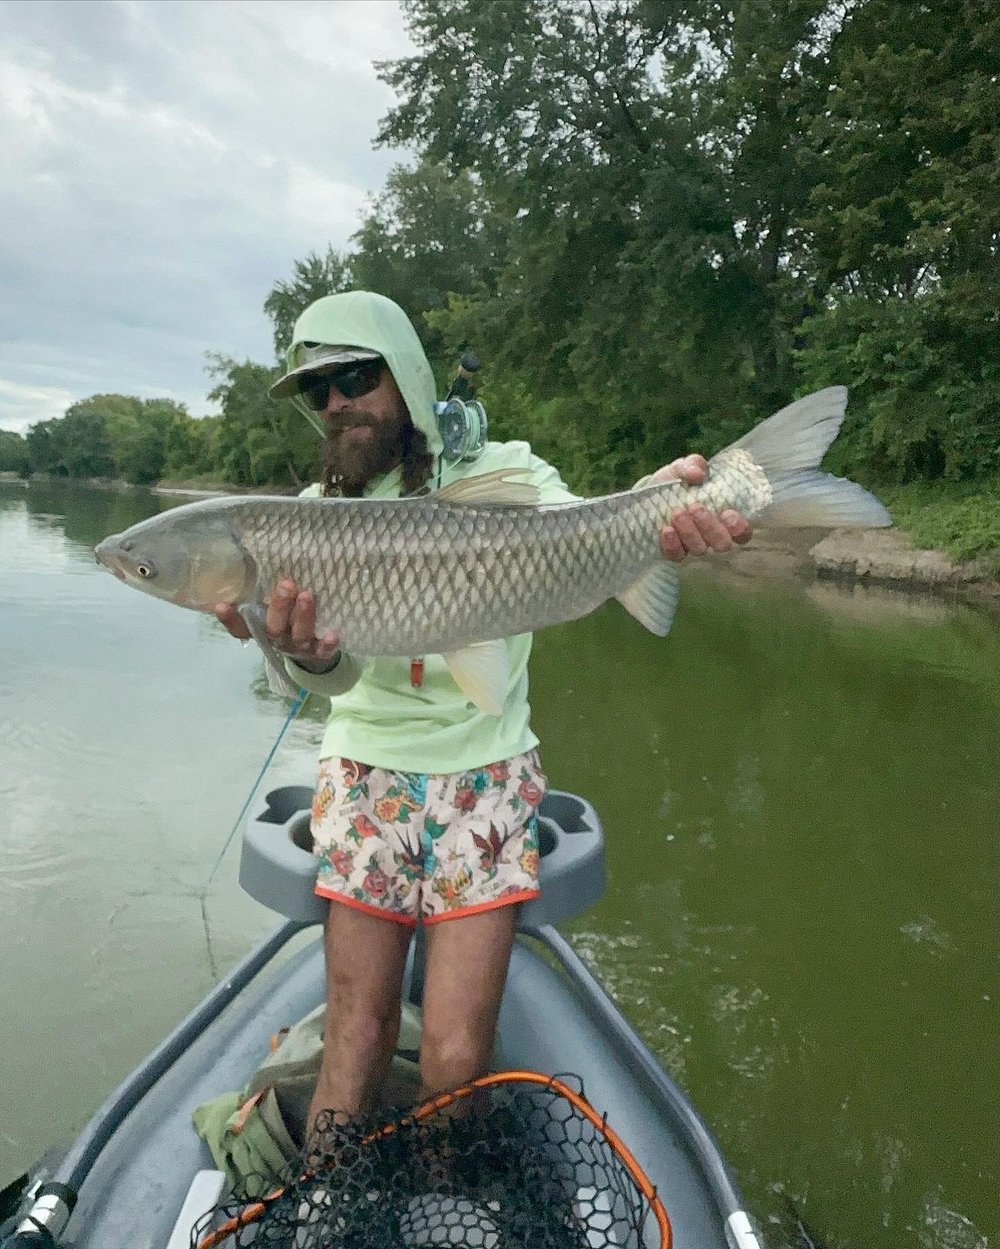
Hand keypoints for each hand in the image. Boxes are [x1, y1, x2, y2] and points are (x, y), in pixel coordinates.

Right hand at [214, 578, 340, 665]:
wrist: (314, 649)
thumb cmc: (290, 616)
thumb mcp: (275, 605)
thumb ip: (267, 588)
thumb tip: (259, 549)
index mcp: (262, 628)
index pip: (240, 627)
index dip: (230, 619)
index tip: (220, 605)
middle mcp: (278, 639)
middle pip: (273, 628)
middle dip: (279, 607)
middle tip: (286, 584)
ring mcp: (298, 648)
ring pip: (298, 635)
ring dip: (302, 617)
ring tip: (307, 595)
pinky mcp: (319, 654)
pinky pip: (323, 651)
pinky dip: (327, 644)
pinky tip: (333, 634)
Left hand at [649, 454, 752, 561]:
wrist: (649, 494)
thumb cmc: (678, 481)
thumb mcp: (685, 467)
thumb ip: (694, 464)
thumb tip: (697, 474)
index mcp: (724, 517)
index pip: (743, 533)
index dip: (739, 528)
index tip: (727, 512)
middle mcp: (712, 536)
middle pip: (722, 544)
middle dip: (710, 527)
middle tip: (695, 507)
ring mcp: (693, 546)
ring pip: (700, 549)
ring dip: (690, 532)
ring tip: (677, 513)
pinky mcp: (674, 552)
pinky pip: (677, 556)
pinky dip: (672, 544)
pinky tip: (666, 530)